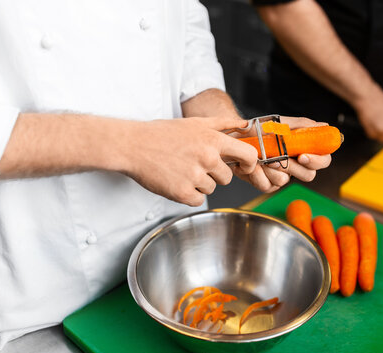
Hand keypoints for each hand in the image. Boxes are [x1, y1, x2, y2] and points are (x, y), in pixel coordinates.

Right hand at [121, 117, 258, 205]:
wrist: (133, 146)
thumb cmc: (163, 133)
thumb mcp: (195, 123)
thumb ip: (224, 124)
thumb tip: (246, 125)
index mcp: (213, 141)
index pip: (249, 156)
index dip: (249, 163)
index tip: (242, 166)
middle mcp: (207, 159)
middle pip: (227, 177)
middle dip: (215, 174)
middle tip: (194, 164)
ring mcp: (195, 177)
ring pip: (211, 188)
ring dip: (200, 183)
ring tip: (182, 170)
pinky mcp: (183, 193)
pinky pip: (198, 199)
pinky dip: (189, 194)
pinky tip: (177, 181)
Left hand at [232, 116, 331, 192]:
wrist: (237, 136)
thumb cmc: (260, 129)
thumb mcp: (282, 123)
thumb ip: (304, 125)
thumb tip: (325, 126)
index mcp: (304, 150)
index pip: (323, 160)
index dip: (317, 161)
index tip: (303, 156)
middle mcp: (296, 166)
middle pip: (308, 175)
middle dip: (292, 166)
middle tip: (277, 157)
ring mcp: (282, 176)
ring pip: (284, 181)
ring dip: (270, 167)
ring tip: (261, 156)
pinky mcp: (267, 184)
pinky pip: (267, 185)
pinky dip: (258, 173)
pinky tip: (253, 164)